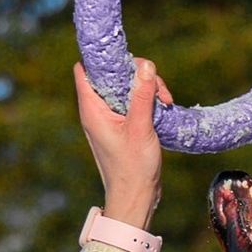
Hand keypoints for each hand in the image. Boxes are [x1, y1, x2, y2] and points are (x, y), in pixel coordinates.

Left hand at [75, 57, 164, 229]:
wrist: (134, 198)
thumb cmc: (132, 167)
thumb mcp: (140, 127)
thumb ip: (143, 95)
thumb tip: (146, 65)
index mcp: (92, 109)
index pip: (85, 69)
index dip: (102, 57)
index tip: (124, 54)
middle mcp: (96, 112)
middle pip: (111, 75)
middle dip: (134, 73)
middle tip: (156, 84)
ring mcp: (108, 119)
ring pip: (124, 88)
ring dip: (145, 87)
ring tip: (165, 100)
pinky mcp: (121, 127)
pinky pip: (131, 102)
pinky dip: (146, 100)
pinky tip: (162, 107)